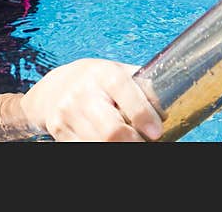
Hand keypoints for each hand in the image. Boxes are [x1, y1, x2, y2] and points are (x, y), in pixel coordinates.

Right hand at [20, 58, 163, 141]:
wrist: (52, 89)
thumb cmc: (95, 81)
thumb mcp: (116, 73)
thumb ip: (141, 85)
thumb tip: (168, 103)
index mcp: (103, 73)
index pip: (124, 92)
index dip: (143, 114)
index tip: (156, 131)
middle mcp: (83, 92)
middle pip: (112, 130)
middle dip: (133, 143)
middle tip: (144, 144)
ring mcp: (68, 113)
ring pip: (99, 144)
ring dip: (119, 149)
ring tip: (130, 142)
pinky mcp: (59, 130)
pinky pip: (82, 149)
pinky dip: (98, 149)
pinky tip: (107, 143)